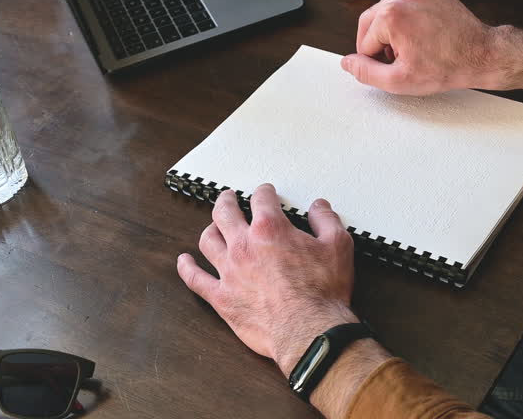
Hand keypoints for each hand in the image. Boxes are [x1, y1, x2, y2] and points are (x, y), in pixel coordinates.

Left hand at [176, 184, 357, 374]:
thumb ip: (326, 220)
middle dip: (226, 201)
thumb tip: (319, 206)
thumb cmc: (323, 291)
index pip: (261, 199)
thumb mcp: (338, 246)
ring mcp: (229, 272)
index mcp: (270, 229)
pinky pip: (196, 279)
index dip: (264, 192)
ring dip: (210, 229)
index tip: (265, 192)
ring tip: (213, 226)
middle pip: (225, 213)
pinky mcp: (222, 298)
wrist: (308, 330)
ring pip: (208, 241)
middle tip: (228, 197)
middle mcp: (244, 246)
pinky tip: (184, 261)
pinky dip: (187, 268)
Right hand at [340, 0, 522, 94]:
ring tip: (412, 49)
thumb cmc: (445, 68)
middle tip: (395, 61)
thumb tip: (346, 63)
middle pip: (373, 20)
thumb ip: (366, 72)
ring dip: (394, 30)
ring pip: (392, 10)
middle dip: (378, 42)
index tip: (392, 69)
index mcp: (389, 16)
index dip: (374, 60)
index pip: (364, 41)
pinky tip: (427, 36)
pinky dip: (413, 19)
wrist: (482, 54)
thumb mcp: (398, 80)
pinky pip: (413, 4)